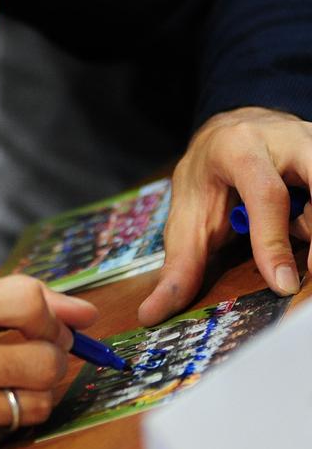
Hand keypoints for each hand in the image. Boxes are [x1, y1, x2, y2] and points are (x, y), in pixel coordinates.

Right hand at [0, 277, 96, 448]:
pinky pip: (9, 431)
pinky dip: (8, 414)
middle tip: (43, 348)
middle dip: (56, 352)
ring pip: (37, 401)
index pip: (25, 302)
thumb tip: (82, 314)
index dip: (51, 308)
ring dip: (40, 387)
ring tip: (17, 375)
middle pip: (43, 358)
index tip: (52, 318)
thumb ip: (0, 303)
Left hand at [139, 106, 311, 325]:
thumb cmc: (208, 177)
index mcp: (238, 147)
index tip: (282, 285)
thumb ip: (179, 265)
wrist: (231, 133)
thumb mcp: (187, 214)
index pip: (265, 193)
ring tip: (300, 247)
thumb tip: (152, 315)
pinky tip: (304, 234)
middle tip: (309, 271)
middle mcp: (285, 138)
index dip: (273, 240)